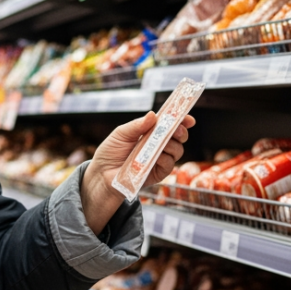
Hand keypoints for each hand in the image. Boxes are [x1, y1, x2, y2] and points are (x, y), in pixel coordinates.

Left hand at [81, 111, 194, 233]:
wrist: (102, 174)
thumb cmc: (110, 152)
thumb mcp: (121, 134)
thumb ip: (137, 125)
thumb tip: (153, 115)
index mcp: (150, 132)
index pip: (170, 124)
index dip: (182, 120)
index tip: (189, 118)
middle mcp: (158, 144)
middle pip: (179, 136)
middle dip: (181, 131)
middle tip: (176, 130)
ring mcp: (160, 159)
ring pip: (178, 150)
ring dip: (172, 144)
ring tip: (161, 144)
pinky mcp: (158, 173)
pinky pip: (169, 164)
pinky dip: (165, 158)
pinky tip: (157, 157)